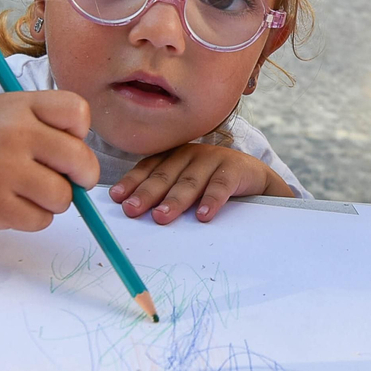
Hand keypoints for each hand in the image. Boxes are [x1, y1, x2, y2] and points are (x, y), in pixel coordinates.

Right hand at [0, 91, 99, 230]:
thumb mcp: (14, 112)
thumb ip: (53, 125)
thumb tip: (88, 168)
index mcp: (22, 106)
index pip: (78, 112)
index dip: (81, 131)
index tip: (67, 140)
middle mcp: (13, 135)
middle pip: (80, 159)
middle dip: (83, 175)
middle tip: (71, 178)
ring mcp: (4, 171)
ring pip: (63, 197)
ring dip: (56, 199)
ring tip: (33, 190)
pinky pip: (41, 220)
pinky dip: (35, 217)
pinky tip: (15, 203)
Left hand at [109, 144, 289, 223]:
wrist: (254, 177)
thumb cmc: (212, 183)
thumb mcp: (187, 185)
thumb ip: (165, 193)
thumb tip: (133, 211)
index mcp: (173, 157)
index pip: (148, 168)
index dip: (132, 182)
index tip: (117, 198)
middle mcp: (189, 154)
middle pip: (164, 176)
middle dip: (146, 194)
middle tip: (132, 209)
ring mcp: (212, 159)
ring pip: (189, 181)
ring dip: (175, 200)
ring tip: (162, 216)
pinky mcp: (234, 168)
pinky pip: (220, 185)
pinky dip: (211, 200)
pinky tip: (203, 215)